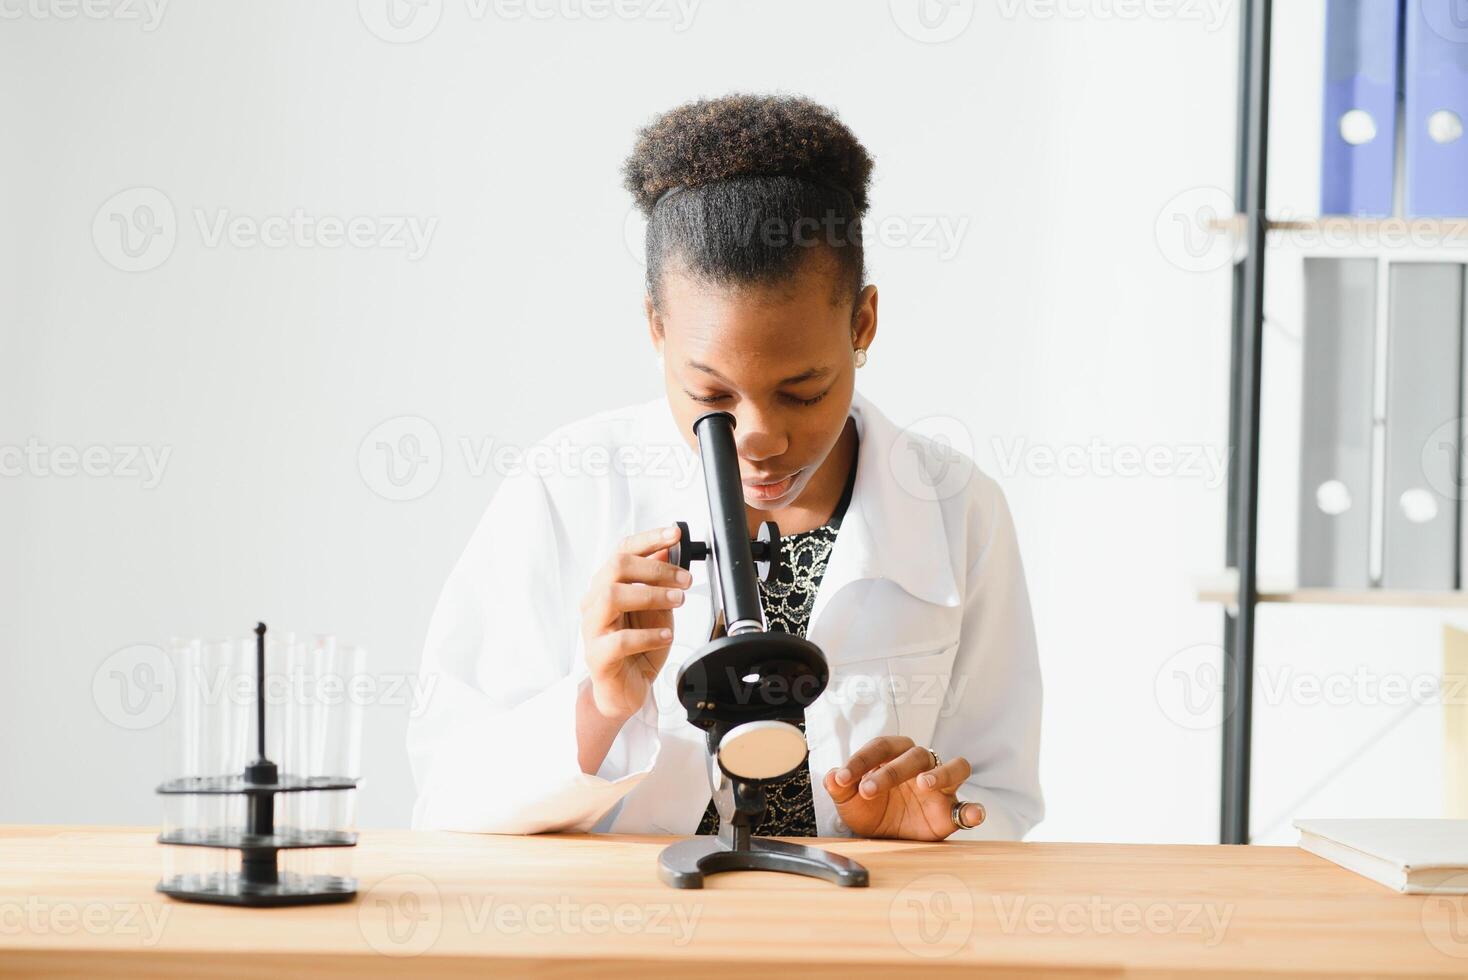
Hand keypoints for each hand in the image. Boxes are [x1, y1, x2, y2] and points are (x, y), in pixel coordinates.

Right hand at [579, 525, 689, 720]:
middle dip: (656, 568)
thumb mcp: (656, 609)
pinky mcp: (598, 657)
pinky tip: (665, 635)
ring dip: (650, 594)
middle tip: (684, 580)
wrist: (625, 691)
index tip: (674, 534)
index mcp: (607, 586)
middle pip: (615, 567)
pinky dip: (648, 634)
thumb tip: (669, 549)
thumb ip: (659, 582)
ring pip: (611, 596)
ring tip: (676, 602)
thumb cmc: (639, 648)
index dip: (649, 539)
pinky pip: (619, 640)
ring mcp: (593, 629)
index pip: (622, 551)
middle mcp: (595, 603)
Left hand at [822, 736, 983, 840]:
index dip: (861, 760)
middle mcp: (921, 765)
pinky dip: (974, 810)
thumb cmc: (870, 809)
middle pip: (915, 755)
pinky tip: (971, 815)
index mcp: (894, 755)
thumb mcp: (849, 801)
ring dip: (942, 773)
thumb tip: (831, 777)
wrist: (884, 838)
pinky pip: (970, 806)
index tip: (842, 778)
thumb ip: (839, 787)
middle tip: (869, 789)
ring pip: (954, 767)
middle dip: (890, 771)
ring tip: (925, 784)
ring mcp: (941, 787)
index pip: (881, 746)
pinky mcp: (952, 811)